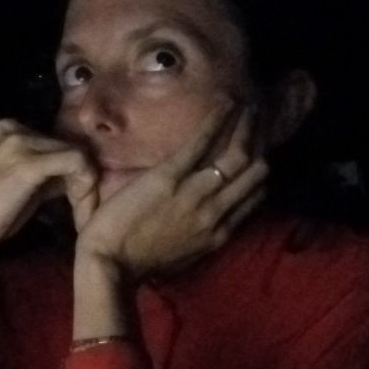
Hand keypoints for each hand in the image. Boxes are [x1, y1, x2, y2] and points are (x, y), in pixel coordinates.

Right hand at [0, 119, 99, 269]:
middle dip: (83, 182)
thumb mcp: (19, 189)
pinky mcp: (29, 162)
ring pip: (77, 155)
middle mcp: (15, 127)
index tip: (79, 204)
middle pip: (69, 147)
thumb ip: (44, 175)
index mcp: (9, 130)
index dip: (74, 175)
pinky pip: (76, 164)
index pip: (57, 145)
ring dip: (87, 188)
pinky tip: (81, 215)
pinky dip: (86, 190)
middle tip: (84, 213)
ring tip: (83, 218)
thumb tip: (75, 176)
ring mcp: (20, 141)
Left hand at [74, 100, 269, 282]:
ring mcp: (194, 194)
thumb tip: (206, 215)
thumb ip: (199, 233)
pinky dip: (218, 120)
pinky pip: (201, 143)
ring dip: (246, 126)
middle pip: (254, 172)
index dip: (260, 171)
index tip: (259, 151)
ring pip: (238, 155)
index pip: (254, 196)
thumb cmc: (137, 263)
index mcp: (218, 233)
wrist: (108, 266)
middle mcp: (215, 212)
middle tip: (258, 119)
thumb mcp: (182, 254)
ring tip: (249, 106)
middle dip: (260, 142)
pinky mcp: (169, 178)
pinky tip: (227, 102)